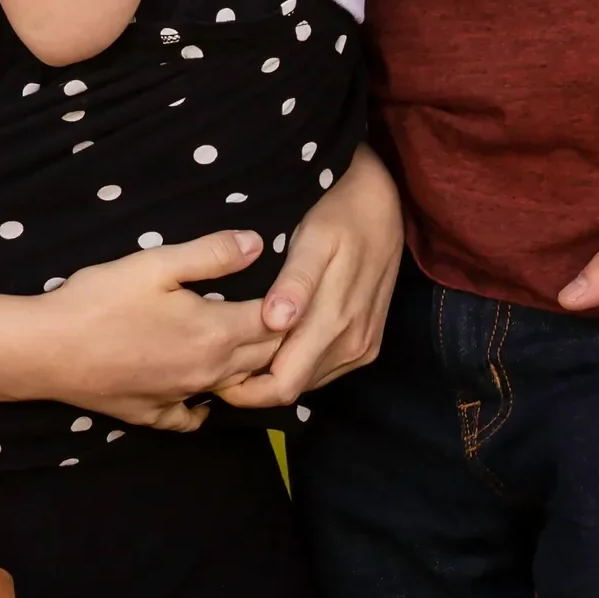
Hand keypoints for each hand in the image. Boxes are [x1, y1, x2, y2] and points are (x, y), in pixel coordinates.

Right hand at [29, 229, 284, 428]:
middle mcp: (208, 372)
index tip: (293, 289)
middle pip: (262, 357)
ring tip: (253, 347)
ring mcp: (181, 397)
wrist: (47, 350)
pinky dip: (205, 403)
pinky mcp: (154, 413)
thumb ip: (212, 254)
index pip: (274, 322)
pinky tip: (202, 392)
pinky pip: (192, 416)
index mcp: (215, 332)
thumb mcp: (157, 263)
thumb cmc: (100, 300)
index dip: (287, 305)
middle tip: (284, 315)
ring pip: (233, 386)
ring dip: (248, 367)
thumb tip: (258, 244)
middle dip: (278, 336)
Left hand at [218, 146, 403, 409]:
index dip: (244, 390)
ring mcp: (361, 349)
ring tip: (241, 348)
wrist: (386, 207)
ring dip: (274, 373)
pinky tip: (275, 341)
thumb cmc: (340, 218)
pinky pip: (323, 370)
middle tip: (218, 358)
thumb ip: (295, 284)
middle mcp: (350, 347)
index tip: (213, 371)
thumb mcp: (312, 239)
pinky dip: (296, 364)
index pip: (282, 386)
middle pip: (292, 390)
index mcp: (333, 324)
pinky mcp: (366, 345)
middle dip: (253, 384)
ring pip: (307, 382)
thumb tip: (274, 323)